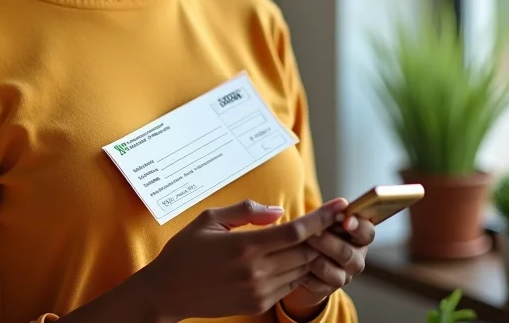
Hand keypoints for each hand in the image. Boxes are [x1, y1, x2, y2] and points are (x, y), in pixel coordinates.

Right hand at [139, 198, 347, 321]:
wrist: (169, 291)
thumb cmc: (186, 250)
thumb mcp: (210, 219)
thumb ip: (246, 211)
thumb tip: (278, 211)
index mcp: (244, 246)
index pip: (295, 231)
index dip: (321, 218)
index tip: (340, 205)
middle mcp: (256, 271)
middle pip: (306, 252)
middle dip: (325, 234)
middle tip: (339, 218)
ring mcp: (259, 290)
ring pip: (302, 269)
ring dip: (316, 253)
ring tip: (326, 236)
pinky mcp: (258, 303)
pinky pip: (290, 284)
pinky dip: (301, 269)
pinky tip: (301, 256)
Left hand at [281, 214, 374, 319]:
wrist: (298, 256)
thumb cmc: (312, 229)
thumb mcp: (319, 218)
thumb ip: (329, 213)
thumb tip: (340, 203)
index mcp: (358, 235)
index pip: (367, 232)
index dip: (358, 227)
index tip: (345, 220)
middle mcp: (356, 257)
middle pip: (349, 254)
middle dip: (328, 242)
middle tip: (312, 233)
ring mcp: (345, 275)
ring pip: (336, 273)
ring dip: (316, 258)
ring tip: (301, 246)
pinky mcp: (329, 289)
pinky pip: (321, 285)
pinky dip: (308, 274)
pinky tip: (296, 264)